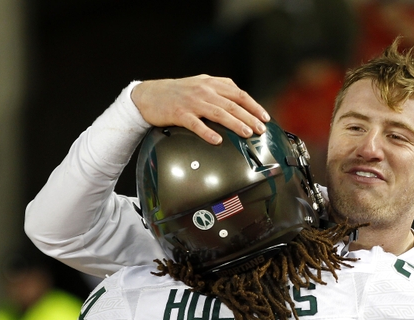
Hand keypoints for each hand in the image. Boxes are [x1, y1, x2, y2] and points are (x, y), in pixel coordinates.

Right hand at [131, 75, 270, 143]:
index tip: (265, 118)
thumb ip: (220, 89)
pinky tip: (217, 140)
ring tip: (246, 133)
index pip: (239, 94)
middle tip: (260, 129)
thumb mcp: (200, 84)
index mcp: (211, 84)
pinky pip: (196, 124)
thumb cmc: (177, 92)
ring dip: (235, 123)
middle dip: (249, 118)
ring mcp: (192, 102)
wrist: (149, 95)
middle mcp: (204, 91)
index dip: (254, 106)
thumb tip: (241, 100)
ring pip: (218, 113)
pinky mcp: (179, 113)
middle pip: (232, 105)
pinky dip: (207, 132)